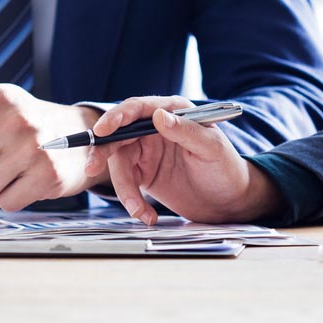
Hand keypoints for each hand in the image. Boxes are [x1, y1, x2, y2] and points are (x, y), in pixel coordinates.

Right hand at [82, 95, 285, 224]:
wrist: (229, 202)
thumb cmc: (227, 170)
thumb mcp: (211, 149)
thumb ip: (185, 130)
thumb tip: (158, 116)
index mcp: (173, 111)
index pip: (138, 108)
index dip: (118, 117)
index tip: (102, 130)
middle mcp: (156, 128)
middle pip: (119, 135)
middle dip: (103, 151)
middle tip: (92, 167)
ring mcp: (147, 150)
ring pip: (119, 163)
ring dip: (124, 188)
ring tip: (140, 211)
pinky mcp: (143, 173)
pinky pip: (126, 183)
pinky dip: (131, 200)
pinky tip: (146, 215)